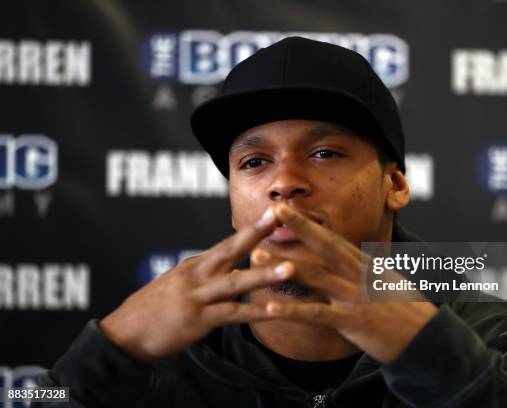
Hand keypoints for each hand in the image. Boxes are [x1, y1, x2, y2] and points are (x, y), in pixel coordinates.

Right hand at [99, 208, 293, 361]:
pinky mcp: (199, 320)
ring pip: (236, 282)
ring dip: (264, 275)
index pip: (228, 244)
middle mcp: (197, 275)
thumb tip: (223, 268)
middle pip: (231, 249)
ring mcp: (198, 296)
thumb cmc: (151, 310)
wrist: (123, 334)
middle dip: (257, 232)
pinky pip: (233, 314)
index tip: (272, 213)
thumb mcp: (176, 284)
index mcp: (194, 266)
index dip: (252, 229)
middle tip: (279, 216)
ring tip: (290, 268)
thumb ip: (201, 275)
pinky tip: (276, 311)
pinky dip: (256, 313)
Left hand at [257, 204, 437, 363]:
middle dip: (300, 226)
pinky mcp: (352, 321)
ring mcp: (355, 296)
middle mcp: (359, 274)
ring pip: (315, 276)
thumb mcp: (385, 282)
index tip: (290, 208)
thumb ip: (361, 271)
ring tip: (256, 258)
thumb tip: (345, 261)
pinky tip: (270, 308)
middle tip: (275, 210)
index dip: (310, 222)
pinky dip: (293, 311)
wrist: (430, 338)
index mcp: (365, 264)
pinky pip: (317, 314)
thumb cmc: (406, 311)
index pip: (333, 238)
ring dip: (284, 266)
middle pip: (325, 245)